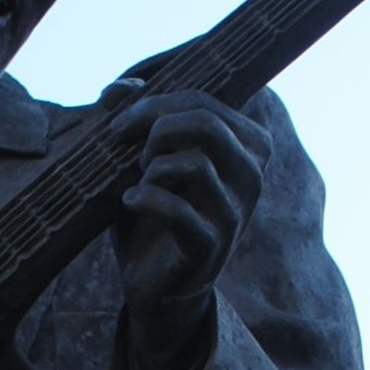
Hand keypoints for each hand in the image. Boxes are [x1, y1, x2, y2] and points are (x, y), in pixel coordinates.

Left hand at [100, 77, 270, 369]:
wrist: (152, 283)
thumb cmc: (149, 213)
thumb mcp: (137, 161)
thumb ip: (130, 120)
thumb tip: (118, 87)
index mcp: (244, 147)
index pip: (205, 101)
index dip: (155, 103)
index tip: (120, 125)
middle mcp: (251, 177)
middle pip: (206, 123)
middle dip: (154, 130)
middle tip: (130, 152)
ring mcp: (236, 214)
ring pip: (196, 163)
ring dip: (152, 168)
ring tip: (138, 182)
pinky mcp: (211, 248)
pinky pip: (179, 210)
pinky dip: (144, 200)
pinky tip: (129, 203)